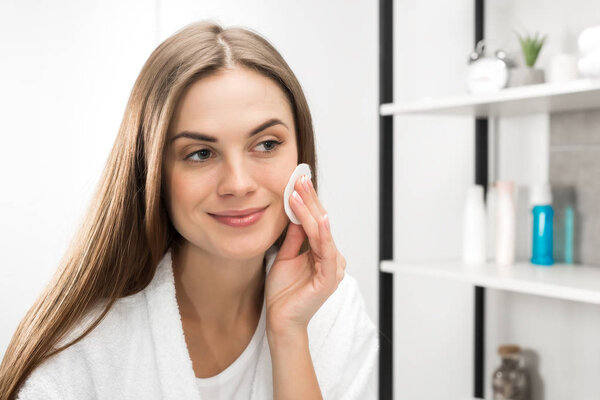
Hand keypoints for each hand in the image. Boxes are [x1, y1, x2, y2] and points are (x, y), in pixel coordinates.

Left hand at [265, 173, 346, 335]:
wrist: (281, 320)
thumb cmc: (283, 293)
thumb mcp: (285, 256)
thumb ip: (293, 237)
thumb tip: (294, 213)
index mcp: (321, 252)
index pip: (315, 221)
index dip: (307, 201)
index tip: (297, 182)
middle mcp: (330, 257)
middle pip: (320, 222)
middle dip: (309, 199)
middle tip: (300, 179)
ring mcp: (332, 267)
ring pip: (322, 232)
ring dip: (310, 211)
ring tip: (298, 193)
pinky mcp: (329, 278)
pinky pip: (327, 251)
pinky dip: (324, 234)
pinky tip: (320, 218)